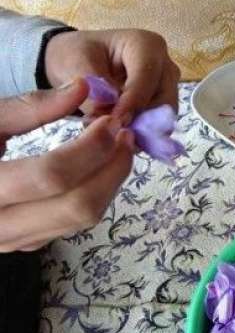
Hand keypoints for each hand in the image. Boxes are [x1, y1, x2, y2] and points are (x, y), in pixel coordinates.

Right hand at [0, 79, 134, 251]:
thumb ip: (28, 107)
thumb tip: (82, 88)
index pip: (51, 175)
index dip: (90, 148)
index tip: (111, 122)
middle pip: (77, 205)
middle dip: (112, 168)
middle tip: (124, 135)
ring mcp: (11, 241)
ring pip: (81, 220)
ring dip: (110, 182)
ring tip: (118, 147)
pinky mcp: (23, 244)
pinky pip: (71, 224)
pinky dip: (94, 194)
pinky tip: (98, 168)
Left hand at [44, 29, 179, 121]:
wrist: (78, 61)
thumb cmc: (77, 55)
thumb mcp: (74, 64)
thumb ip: (93, 89)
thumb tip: (109, 115)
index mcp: (145, 45)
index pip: (146, 78)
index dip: (131, 103)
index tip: (113, 122)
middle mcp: (164, 64)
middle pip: (164, 99)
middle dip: (140, 119)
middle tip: (113, 132)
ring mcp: (168, 84)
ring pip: (165, 115)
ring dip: (141, 128)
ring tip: (113, 133)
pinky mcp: (164, 103)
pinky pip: (160, 124)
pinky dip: (142, 133)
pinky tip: (122, 136)